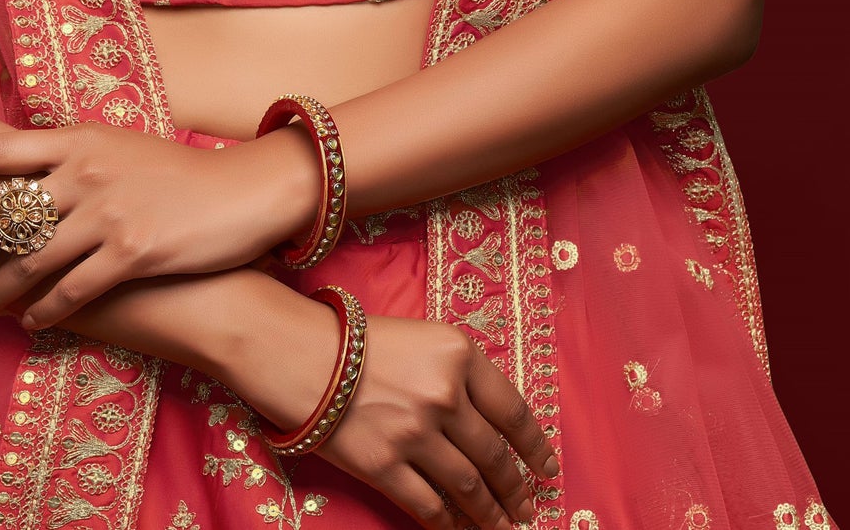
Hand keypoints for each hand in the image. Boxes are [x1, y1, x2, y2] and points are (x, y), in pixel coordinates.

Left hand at [0, 121, 319, 329]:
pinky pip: (74, 289)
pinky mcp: (133, 251)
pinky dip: (46, 310)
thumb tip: (25, 170)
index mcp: (79, 139)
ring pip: (31, 260)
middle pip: (1, 212)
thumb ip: (73, 155)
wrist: (243, 190)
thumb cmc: (178, 172)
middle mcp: (85, 171)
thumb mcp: (120, 146)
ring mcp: (108, 211)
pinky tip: (29, 323)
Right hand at [232, 290, 555, 529]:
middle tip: (529, 507)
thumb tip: (492, 423)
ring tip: (506, 527)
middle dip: (517, 487)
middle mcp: (444, 395)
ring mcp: (416, 433)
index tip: (547, 468)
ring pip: (469, 486)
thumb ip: (460, 374)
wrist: (302, 353)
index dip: (535, 446)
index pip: (514, 410)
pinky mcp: (386, 466)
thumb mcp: (423, 338)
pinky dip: (451, 525)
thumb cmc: (361, 341)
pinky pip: (430, 506)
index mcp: (459, 354)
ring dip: (492, 513)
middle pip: (494, 454)